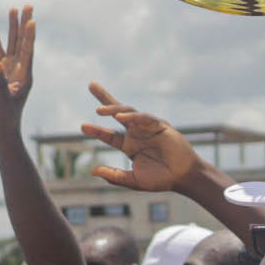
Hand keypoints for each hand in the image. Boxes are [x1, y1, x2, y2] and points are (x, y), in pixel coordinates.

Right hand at [0, 5, 35, 129]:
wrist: (3, 125)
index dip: (29, 35)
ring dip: (13, 27)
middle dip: (25, 23)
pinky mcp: (2, 72)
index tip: (32, 19)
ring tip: (13, 9)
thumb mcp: (2, 99)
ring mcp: (12, 69)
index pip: (28, 50)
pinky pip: (0, 52)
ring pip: (13, 43)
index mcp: (24, 75)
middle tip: (28, 5)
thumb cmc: (5, 115)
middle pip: (23, 41)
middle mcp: (21, 69)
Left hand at [79, 85, 202, 193]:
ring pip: (129, 112)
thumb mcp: (133, 180)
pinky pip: (145, 118)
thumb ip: (114, 176)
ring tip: (99, 111)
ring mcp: (148, 128)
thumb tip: (92, 170)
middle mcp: (137, 133)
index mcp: (129, 145)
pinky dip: (133, 117)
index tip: (82, 126)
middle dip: (105, 98)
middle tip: (91, 85)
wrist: (182, 177)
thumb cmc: (160, 179)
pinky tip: (121, 118)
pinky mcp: (160, 125)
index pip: (109, 135)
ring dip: (114, 109)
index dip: (96, 130)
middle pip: (117, 112)